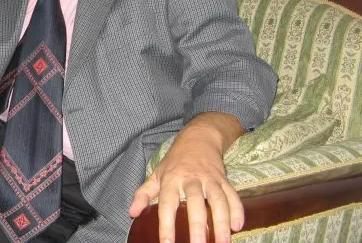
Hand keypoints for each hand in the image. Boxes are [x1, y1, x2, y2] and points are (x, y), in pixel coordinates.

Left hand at [129, 112, 244, 242]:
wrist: (198, 138)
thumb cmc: (175, 161)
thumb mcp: (156, 174)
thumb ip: (144, 194)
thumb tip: (132, 213)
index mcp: (171, 179)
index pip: (167, 203)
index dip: (166, 224)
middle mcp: (191, 178)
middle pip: (195, 202)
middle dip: (198, 225)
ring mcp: (210, 178)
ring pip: (218, 200)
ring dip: (222, 222)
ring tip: (223, 242)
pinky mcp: (224, 179)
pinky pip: (232, 195)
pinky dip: (237, 210)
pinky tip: (238, 227)